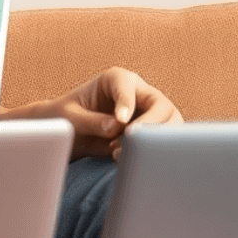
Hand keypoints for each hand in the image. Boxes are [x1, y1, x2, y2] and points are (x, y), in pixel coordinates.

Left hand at [35, 67, 182, 159]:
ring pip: (171, 125)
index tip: (121, 121)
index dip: (127, 103)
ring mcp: (148, 114)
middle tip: (130, 139)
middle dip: (151, 124)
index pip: (128, 86)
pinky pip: (162, 143)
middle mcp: (138, 93)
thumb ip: (93, 120)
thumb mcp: (72, 117)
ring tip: (119, 151)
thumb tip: (117, 127)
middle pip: (162, 105)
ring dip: (152, 141)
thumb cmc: (66, 117)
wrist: (69, 133)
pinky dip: (149, 152)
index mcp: (116, 79)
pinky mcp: (151, 133)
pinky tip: (124, 158)